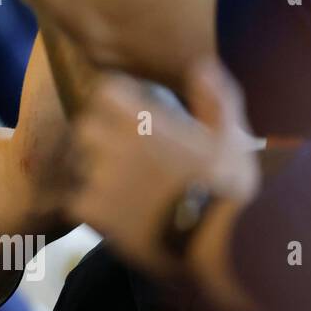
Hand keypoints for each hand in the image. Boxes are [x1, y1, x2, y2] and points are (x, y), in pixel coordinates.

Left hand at [69, 59, 259, 279]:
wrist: (220, 244)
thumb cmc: (229, 188)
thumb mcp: (232, 138)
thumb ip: (215, 99)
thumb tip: (203, 66)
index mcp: (144, 122)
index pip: (105, 92)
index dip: (114, 101)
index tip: (128, 114)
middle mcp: (114, 144)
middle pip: (85, 128)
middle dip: (99, 138)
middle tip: (124, 155)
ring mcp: (100, 177)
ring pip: (80, 166)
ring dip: (95, 174)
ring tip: (125, 190)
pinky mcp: (93, 211)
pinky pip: (77, 201)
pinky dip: (92, 208)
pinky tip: (119, 215)